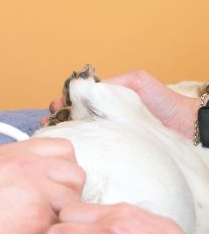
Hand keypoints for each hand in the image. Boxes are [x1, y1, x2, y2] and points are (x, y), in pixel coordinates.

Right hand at [0, 137, 85, 233]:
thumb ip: (12, 167)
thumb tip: (33, 176)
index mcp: (12, 152)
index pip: (63, 149)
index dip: (62, 170)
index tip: (52, 186)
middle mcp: (27, 165)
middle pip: (75, 174)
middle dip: (68, 194)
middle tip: (48, 210)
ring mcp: (34, 190)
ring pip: (73, 202)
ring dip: (60, 216)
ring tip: (35, 227)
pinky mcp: (37, 219)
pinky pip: (59, 226)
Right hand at [43, 69, 198, 138]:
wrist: (186, 127)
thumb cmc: (164, 102)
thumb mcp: (137, 82)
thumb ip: (113, 81)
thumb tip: (85, 89)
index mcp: (104, 102)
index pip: (75, 101)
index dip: (61, 102)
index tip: (55, 107)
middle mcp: (101, 119)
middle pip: (70, 118)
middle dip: (55, 119)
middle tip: (48, 122)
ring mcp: (105, 136)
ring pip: (77, 134)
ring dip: (61, 133)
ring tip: (50, 134)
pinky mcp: (112, 152)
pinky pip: (91, 149)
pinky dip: (76, 148)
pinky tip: (66, 149)